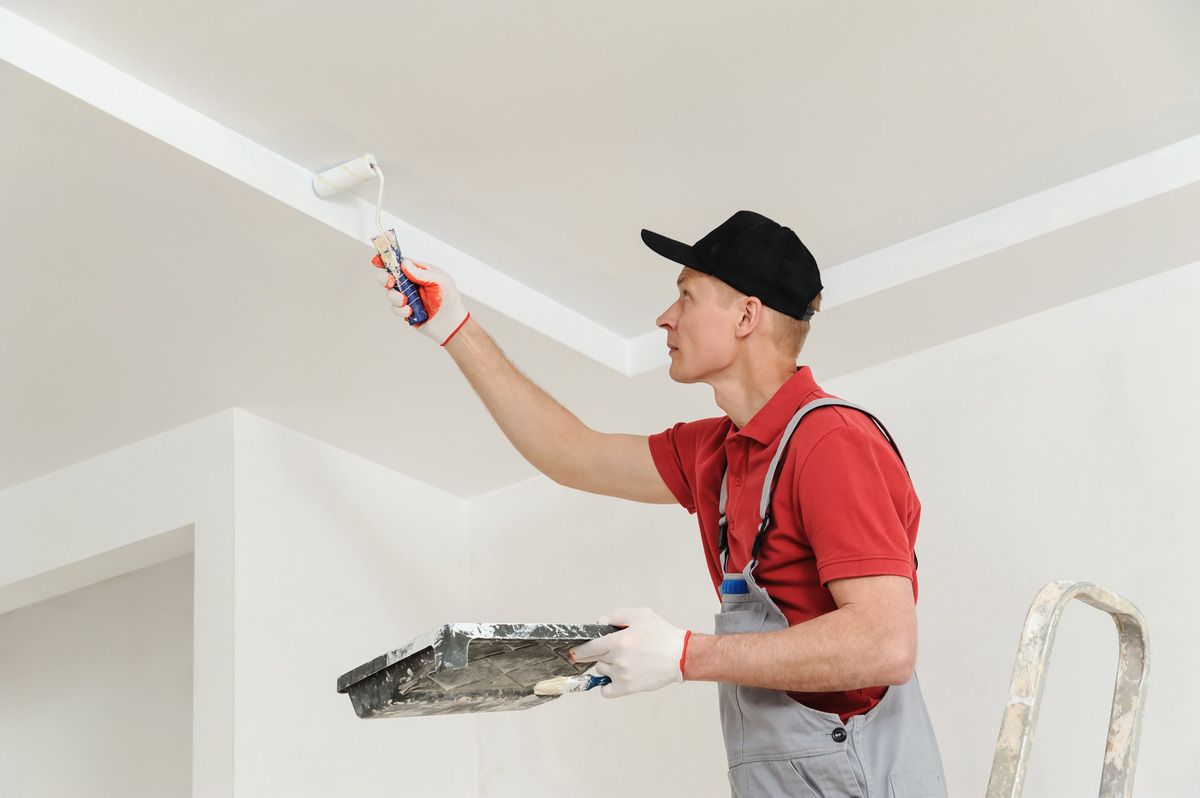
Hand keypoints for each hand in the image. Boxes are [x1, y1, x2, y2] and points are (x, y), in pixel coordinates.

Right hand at [373, 255, 469, 345]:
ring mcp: (407, 297)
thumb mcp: (439, 281)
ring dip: (396, 297)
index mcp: (419, 272)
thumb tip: (404, 264)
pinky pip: (395, 308)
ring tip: (406, 302)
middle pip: (390, 277)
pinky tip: (411, 312)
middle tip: (390, 282)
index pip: (401, 263)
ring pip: (390, 293)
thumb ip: (421, 273)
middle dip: (385, 279)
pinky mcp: (405, 311)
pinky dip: (401, 310)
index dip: (388, 261)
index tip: (377, 260)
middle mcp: (411, 284)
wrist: (451, 324)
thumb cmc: (449, 299)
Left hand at [570, 608, 690, 697]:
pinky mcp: (628, 688)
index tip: (574, 652)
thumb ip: (616, 615)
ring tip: (623, 661)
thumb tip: (599, 623)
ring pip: (601, 672)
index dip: (580, 649)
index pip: (590, 646)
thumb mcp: (640, 614)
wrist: (681, 656)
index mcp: (619, 640)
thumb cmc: (662, 635)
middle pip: (595, 658)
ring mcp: (622, 675)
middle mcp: (618, 658)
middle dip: (599, 654)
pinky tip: (615, 679)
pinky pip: (606, 691)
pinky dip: (607, 686)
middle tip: (612, 651)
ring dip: (607, 667)